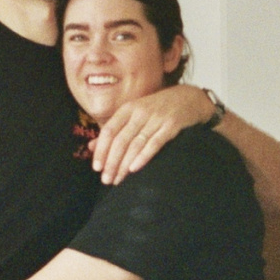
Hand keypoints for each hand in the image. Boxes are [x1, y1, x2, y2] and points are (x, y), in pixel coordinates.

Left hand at [94, 84, 212, 183]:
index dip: (101, 150)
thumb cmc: (156, 109)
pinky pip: (155, 143)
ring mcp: (156, 118)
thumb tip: (91, 147)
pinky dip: (143, 156)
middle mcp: (140, 112)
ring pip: (135, 144)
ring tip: (118, 180)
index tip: (96, 167)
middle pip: (121, 140)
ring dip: (124, 164)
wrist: (188, 98)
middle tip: (106, 180)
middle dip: (112, 162)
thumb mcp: (133, 114)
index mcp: (128, 109)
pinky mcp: (171, 125)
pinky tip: (134, 169)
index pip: (109, 131)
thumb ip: (114, 129)